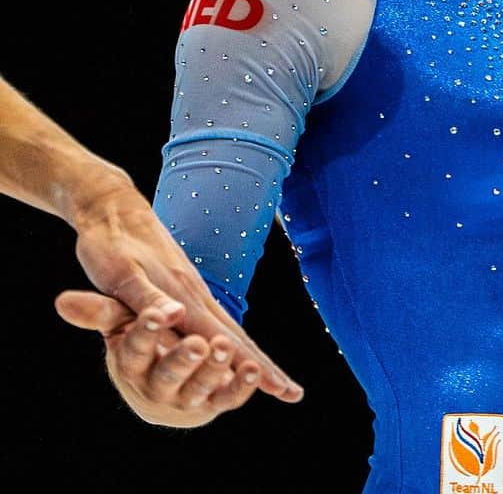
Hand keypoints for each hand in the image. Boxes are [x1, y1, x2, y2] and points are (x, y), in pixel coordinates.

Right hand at [58, 292, 264, 427]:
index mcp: (130, 361)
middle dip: (184, 360)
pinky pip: (225, 398)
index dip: (146, 330)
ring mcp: (183, 394)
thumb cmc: (134, 334)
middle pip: (167, 374)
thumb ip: (101, 311)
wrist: (152, 378)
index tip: (161, 312)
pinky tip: (256, 375)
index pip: (135, 347)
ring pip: (197, 388)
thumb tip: (62, 302)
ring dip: (215, 372)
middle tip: (201, 344)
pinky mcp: (209, 400)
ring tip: (227, 350)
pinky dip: (240, 389)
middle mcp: (154, 384)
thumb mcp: (119, 315)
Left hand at [60, 179, 301, 401]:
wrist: (114, 210)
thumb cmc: (110, 244)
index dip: (251, 364)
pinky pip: (215, 324)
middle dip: (263, 367)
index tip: (280, 387)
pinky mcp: (185, 292)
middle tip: (292, 393)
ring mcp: (193, 294)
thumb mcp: (121, 274)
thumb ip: (146, 298)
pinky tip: (235, 355)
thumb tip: (174, 316)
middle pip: (237, 338)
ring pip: (229, 331)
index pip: (224, 339)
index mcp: (184, 297)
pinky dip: (231, 344)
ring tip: (274, 381)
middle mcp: (196, 297)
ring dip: (252, 357)